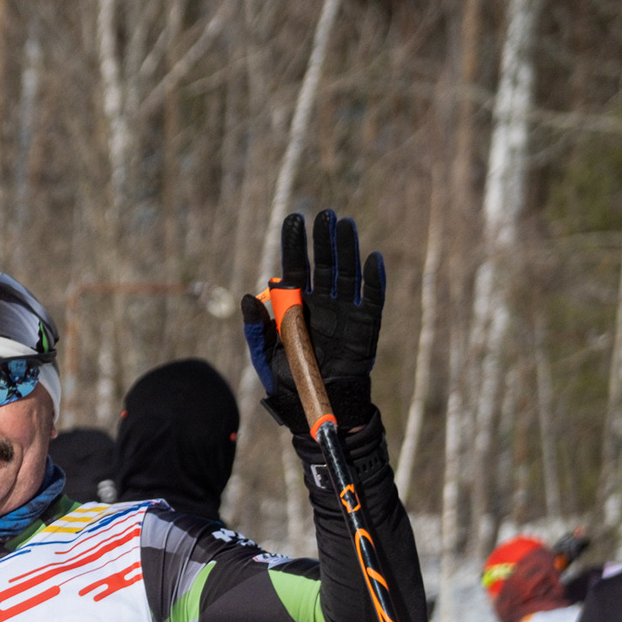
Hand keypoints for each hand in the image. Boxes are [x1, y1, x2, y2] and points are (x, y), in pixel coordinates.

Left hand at [241, 209, 383, 429]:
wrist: (316, 407)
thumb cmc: (287, 380)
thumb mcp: (264, 355)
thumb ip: (255, 327)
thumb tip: (246, 296)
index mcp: (295, 306)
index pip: (296, 269)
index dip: (295, 245)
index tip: (293, 219)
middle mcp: (321, 304)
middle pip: (323, 266)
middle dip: (323, 240)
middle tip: (324, 215)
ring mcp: (345, 313)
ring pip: (347, 275)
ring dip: (347, 250)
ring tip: (345, 225)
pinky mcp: (365, 327)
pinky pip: (372, 300)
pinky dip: (374, 281)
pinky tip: (372, 259)